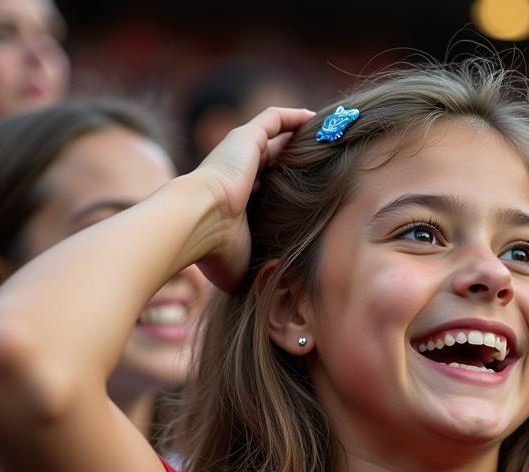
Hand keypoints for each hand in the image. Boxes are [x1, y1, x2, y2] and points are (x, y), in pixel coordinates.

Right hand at [189, 106, 313, 291]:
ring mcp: (240, 154)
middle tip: (329, 167)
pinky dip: (293, 117)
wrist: (198, 224)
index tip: (313, 199)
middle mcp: (238, 175)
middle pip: (274, 163)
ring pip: (275, 139)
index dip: (287, 194)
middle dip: (297, 164)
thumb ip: (262, 271)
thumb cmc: (217, 252)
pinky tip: (317, 118)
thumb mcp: (245, 266)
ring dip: (300, 138)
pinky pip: (273, 119)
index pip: (266, 193)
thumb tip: (283, 297)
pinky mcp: (245, 138)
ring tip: (329, 139)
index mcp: (236, 204)